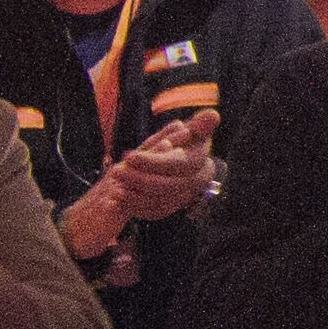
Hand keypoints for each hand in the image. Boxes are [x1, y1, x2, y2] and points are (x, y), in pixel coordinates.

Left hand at [102, 105, 219, 223]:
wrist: (182, 162)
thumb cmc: (184, 142)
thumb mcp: (191, 131)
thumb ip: (199, 125)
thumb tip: (213, 116)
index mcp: (200, 163)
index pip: (177, 165)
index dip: (153, 162)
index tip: (129, 157)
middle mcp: (195, 184)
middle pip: (167, 186)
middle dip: (139, 180)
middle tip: (115, 172)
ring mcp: (184, 199)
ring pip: (159, 202)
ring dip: (134, 196)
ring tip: (114, 186)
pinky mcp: (171, 208)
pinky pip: (153, 212)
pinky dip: (135, 207)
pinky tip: (119, 198)